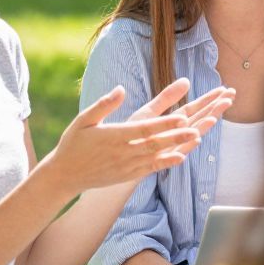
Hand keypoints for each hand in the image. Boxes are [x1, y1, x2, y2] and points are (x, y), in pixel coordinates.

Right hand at [42, 80, 234, 194]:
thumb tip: (120, 89)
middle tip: (198, 127)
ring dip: (178, 145)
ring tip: (198, 136)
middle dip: (178, 134)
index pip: (143, 129)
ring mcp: (128, 165)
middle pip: (155, 142)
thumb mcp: (84, 120)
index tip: (181, 117)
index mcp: (114, 136)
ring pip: (158, 154)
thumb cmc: (74, 144)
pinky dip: (167, 162)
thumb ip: (103, 105)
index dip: (163, 124)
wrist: (65, 176)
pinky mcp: (129, 175)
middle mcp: (123, 152)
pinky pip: (152, 168)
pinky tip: (182, 157)